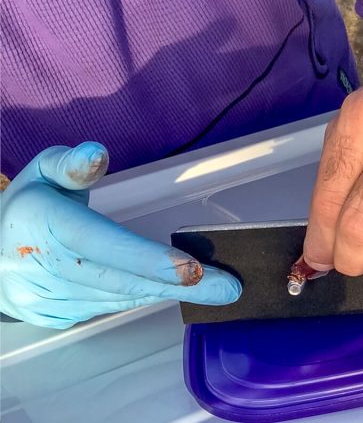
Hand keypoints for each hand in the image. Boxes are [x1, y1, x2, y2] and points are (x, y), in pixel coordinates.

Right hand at [0, 143, 240, 328]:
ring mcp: (46, 296)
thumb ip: (72, 163)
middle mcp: (41, 264)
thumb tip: (97, 154)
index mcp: (42, 223)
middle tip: (226, 288)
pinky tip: (169, 290)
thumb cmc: (29, 206)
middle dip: (177, 285)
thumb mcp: (42, 171)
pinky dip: (141, 298)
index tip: (191, 268)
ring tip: (212, 287)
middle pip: (118, 280)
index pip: (102, 244)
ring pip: (117, 298)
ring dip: (165, 292)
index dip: (147, 259)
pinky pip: (107, 308)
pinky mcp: (54, 315)